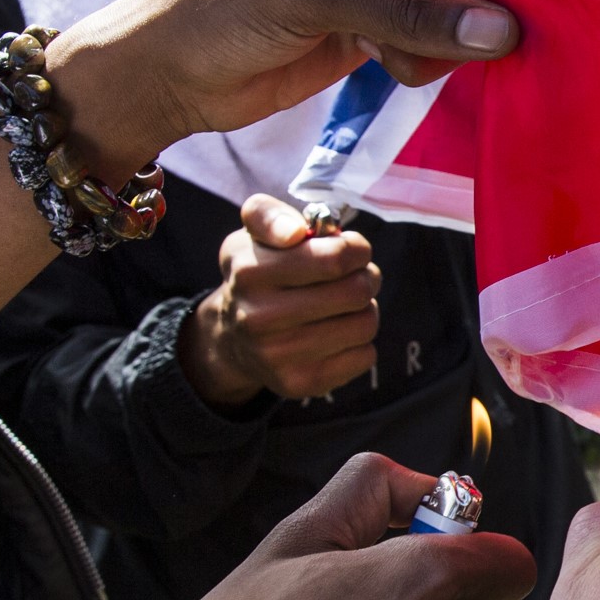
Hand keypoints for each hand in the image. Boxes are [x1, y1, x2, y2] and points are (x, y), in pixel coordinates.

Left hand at [42, 0, 517, 174]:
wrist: (168, 72)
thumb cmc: (218, 7)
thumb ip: (409, 12)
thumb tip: (502, 32)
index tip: (510, 23)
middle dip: (460, 12)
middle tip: (434, 49)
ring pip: (460, 6)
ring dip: (440, 44)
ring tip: (393, 60)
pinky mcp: (385, 17)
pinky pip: (440, 38)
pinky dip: (427, 59)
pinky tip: (385, 66)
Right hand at [182, 194, 380, 407]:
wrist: (233, 338)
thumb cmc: (258, 274)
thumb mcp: (252, 233)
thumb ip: (269, 215)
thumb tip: (294, 232)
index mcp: (250, 272)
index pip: (335, 258)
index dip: (355, 249)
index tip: (350, 250)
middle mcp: (259, 317)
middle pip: (357, 291)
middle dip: (365, 277)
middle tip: (354, 277)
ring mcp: (279, 356)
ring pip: (365, 324)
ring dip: (364, 309)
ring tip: (343, 305)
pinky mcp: (300, 384)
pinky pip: (365, 356)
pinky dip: (360, 342)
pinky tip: (336, 334)